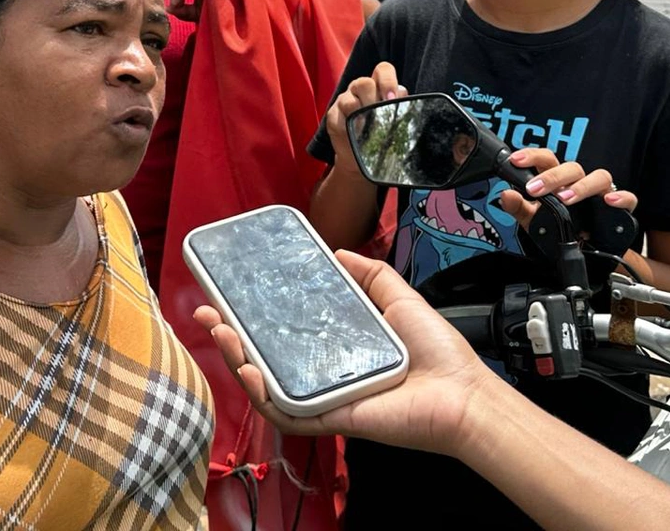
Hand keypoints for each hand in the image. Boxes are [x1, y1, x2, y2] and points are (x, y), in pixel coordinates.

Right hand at [195, 250, 494, 456]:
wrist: (462, 394)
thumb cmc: (437, 353)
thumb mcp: (398, 297)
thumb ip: (369, 274)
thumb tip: (338, 251)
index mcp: (333, 347)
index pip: (282, 331)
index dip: (250, 315)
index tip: (226, 294)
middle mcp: (322, 372)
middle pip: (263, 358)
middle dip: (228, 336)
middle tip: (207, 312)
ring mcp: (323, 396)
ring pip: (265, 385)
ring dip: (236, 361)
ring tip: (222, 334)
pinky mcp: (331, 418)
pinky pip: (287, 411)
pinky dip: (262, 394)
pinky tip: (249, 368)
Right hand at [324, 62, 406, 175]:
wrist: (359, 156)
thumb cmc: (380, 133)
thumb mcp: (393, 118)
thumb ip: (398, 105)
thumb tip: (402, 96)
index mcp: (377, 86)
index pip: (383, 70)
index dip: (387, 80)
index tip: (392, 98)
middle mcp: (360, 89)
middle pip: (364, 83)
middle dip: (373, 98)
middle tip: (380, 113)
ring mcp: (344, 100)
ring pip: (348, 99)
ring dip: (359, 112)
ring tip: (367, 125)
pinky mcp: (333, 115)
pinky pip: (338, 117)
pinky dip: (347, 125)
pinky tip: (356, 133)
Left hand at [497, 148, 637, 229]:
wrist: (587, 255)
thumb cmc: (559, 230)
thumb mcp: (534, 222)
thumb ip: (518, 208)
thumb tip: (505, 195)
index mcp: (559, 181)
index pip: (547, 160)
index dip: (532, 156)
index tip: (515, 160)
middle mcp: (581, 182)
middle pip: (571, 167)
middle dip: (552, 176)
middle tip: (535, 189)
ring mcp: (602, 194)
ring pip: (600, 177)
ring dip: (581, 187)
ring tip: (565, 199)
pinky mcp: (620, 210)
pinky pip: (628, 198)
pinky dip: (621, 198)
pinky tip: (610, 201)